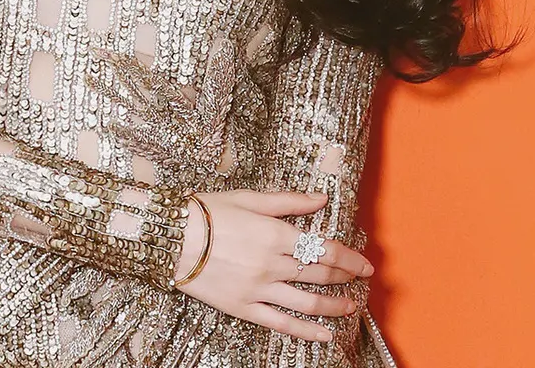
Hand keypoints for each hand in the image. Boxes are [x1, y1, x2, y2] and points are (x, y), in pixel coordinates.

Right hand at [170, 190, 372, 342]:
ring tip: (350, 308)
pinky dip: (305, 331)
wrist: (169, 238)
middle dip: (346, 278)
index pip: (326, 249)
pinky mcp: (243, 307)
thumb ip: (289, 201)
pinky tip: (324, 335)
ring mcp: (259, 289)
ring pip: (307, 302)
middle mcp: (273, 264)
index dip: (350, 258)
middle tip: (362, 281)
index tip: (365, 264)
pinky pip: (280, 324)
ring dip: (334, 306)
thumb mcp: (249, 198)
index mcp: (276, 234)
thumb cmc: (207, 212)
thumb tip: (322, 198)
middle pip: (321, 274)